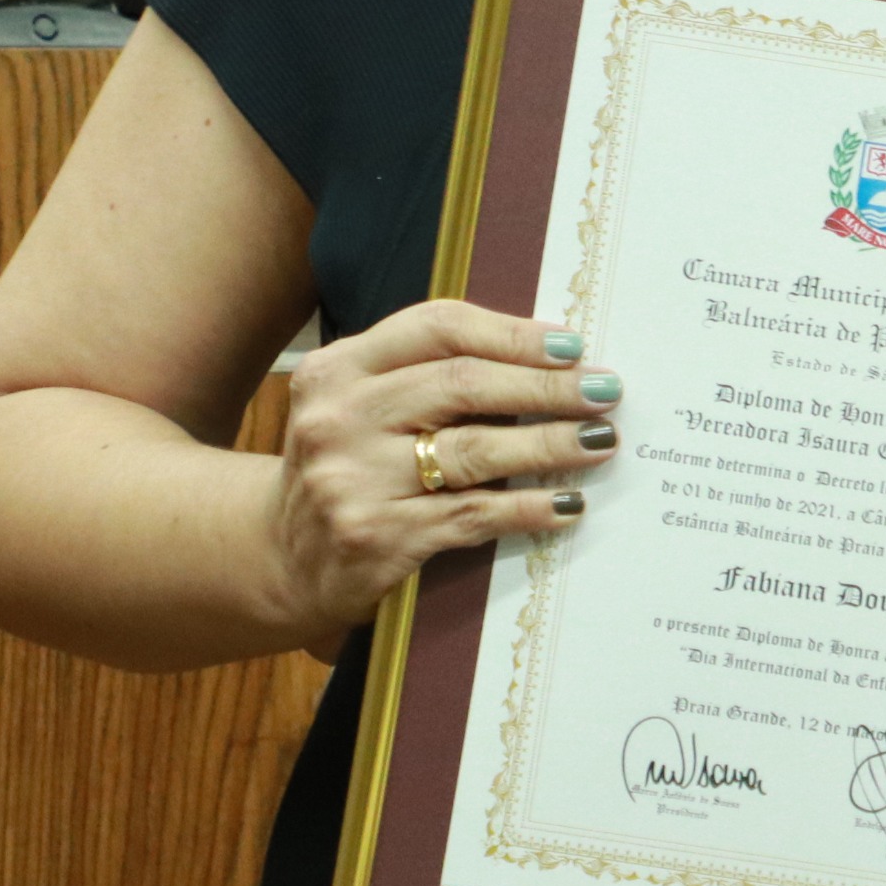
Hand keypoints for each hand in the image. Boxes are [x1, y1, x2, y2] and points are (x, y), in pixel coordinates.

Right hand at [265, 299, 622, 651]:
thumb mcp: (359, 407)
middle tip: (604, 391)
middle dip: (546, 387)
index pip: (437, 327)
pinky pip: (472, 515)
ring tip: (600, 441)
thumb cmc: (343, 469)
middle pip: (463, 384)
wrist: (280, 559)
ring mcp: (353, 480)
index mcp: (337, 369)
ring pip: (476, 450)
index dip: (512, 333)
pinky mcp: (376, 537)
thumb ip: (423, 376)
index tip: (572, 345)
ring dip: (550, 444)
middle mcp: (338, 418)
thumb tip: (544, 359)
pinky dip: (528, 508)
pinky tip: (567, 504)